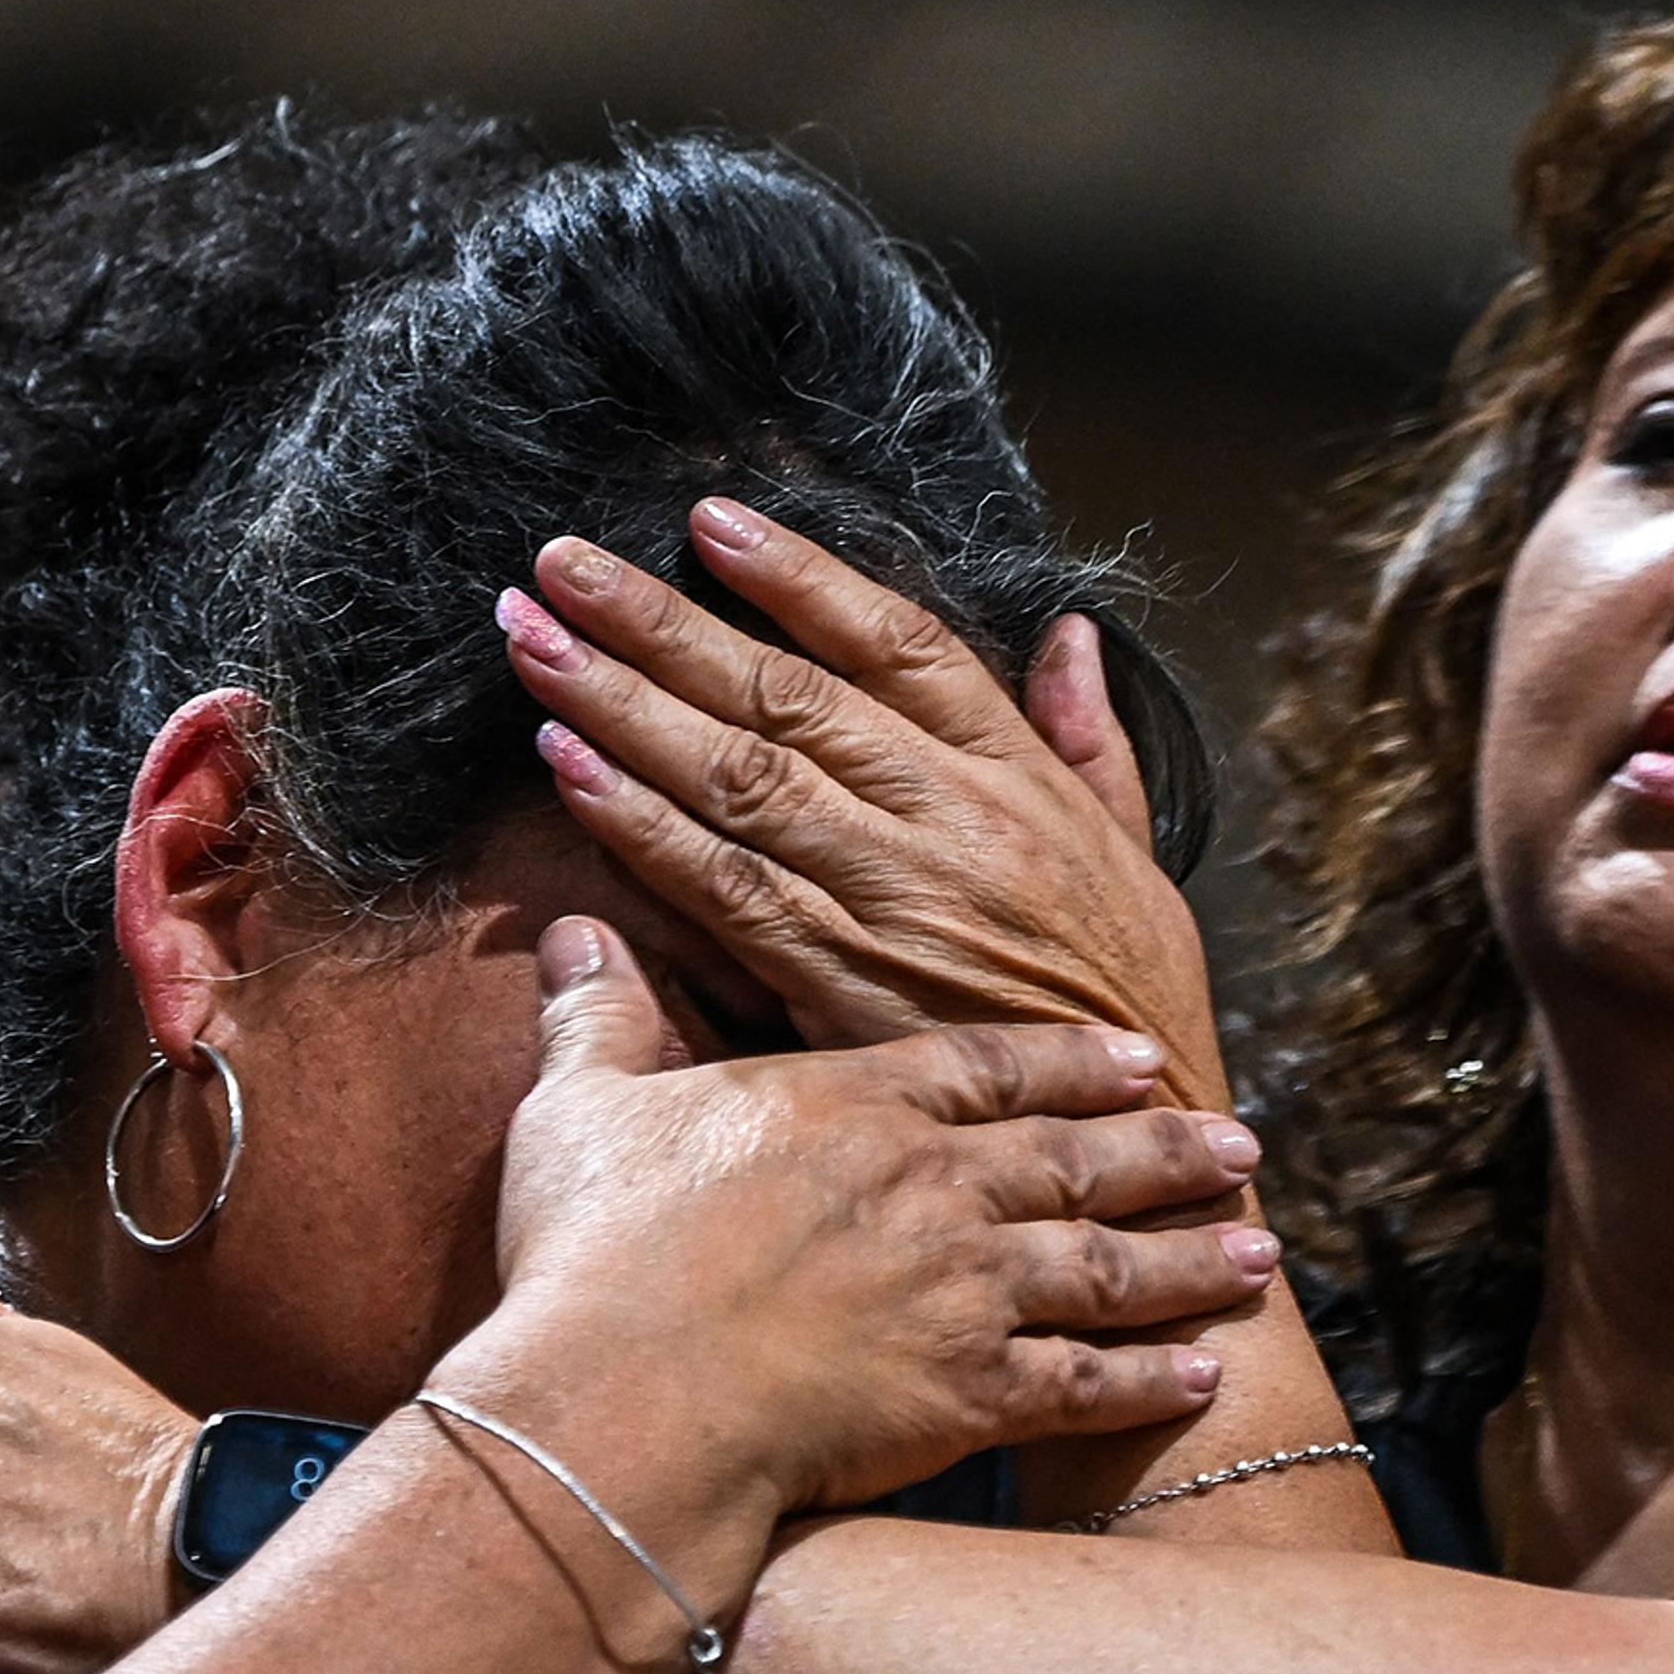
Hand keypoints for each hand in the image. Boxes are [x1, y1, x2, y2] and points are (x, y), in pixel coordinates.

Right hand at [435, 918, 1275, 1520]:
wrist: (625, 1398)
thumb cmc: (593, 1257)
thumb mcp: (583, 1112)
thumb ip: (600, 1019)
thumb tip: (574, 935)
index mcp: (851, 1109)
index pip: (985, 1067)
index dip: (1067, 1060)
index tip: (1132, 1055)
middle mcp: (932, 1186)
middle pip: (1075, 1155)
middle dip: (1163, 1147)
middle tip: (1238, 1140)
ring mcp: (965, 1290)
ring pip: (1107, 1261)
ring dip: (1189, 1256)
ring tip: (1260, 1250)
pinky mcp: (971, 1394)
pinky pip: (1087, 1382)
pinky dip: (1151, 1378)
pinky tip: (1201, 1372)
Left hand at [506, 502, 1229, 1107]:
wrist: (1137, 1152)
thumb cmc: (1129, 1005)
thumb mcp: (1139, 857)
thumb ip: (1092, 742)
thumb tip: (1070, 636)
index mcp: (1018, 778)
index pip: (896, 643)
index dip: (797, 577)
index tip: (708, 522)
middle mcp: (951, 822)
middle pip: (785, 693)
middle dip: (661, 621)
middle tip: (561, 566)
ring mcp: (893, 901)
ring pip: (740, 777)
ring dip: (622, 705)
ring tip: (533, 645)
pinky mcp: (842, 987)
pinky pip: (725, 890)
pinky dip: (641, 827)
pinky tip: (570, 771)